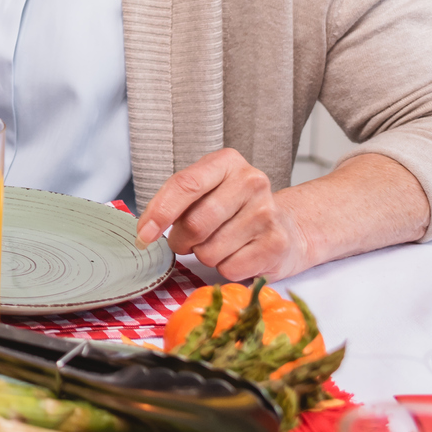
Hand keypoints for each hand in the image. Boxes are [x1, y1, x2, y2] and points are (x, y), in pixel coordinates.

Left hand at [137, 147, 311, 280]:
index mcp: (227, 162)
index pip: (185, 185)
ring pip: (209, 250)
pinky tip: (237, 254)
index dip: (159, 212)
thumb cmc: (233, 209)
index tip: (143, 235)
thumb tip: (145, 231)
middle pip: (195, 223)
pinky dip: (224, 268)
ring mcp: (267, 213)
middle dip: (180, 240)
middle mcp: (251, 182)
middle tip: (184, 241)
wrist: (287, 227)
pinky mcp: (276, 244)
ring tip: (218, 244)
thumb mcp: (205, 191)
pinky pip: (228, 268)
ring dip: (203, 255)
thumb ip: (175, 201)